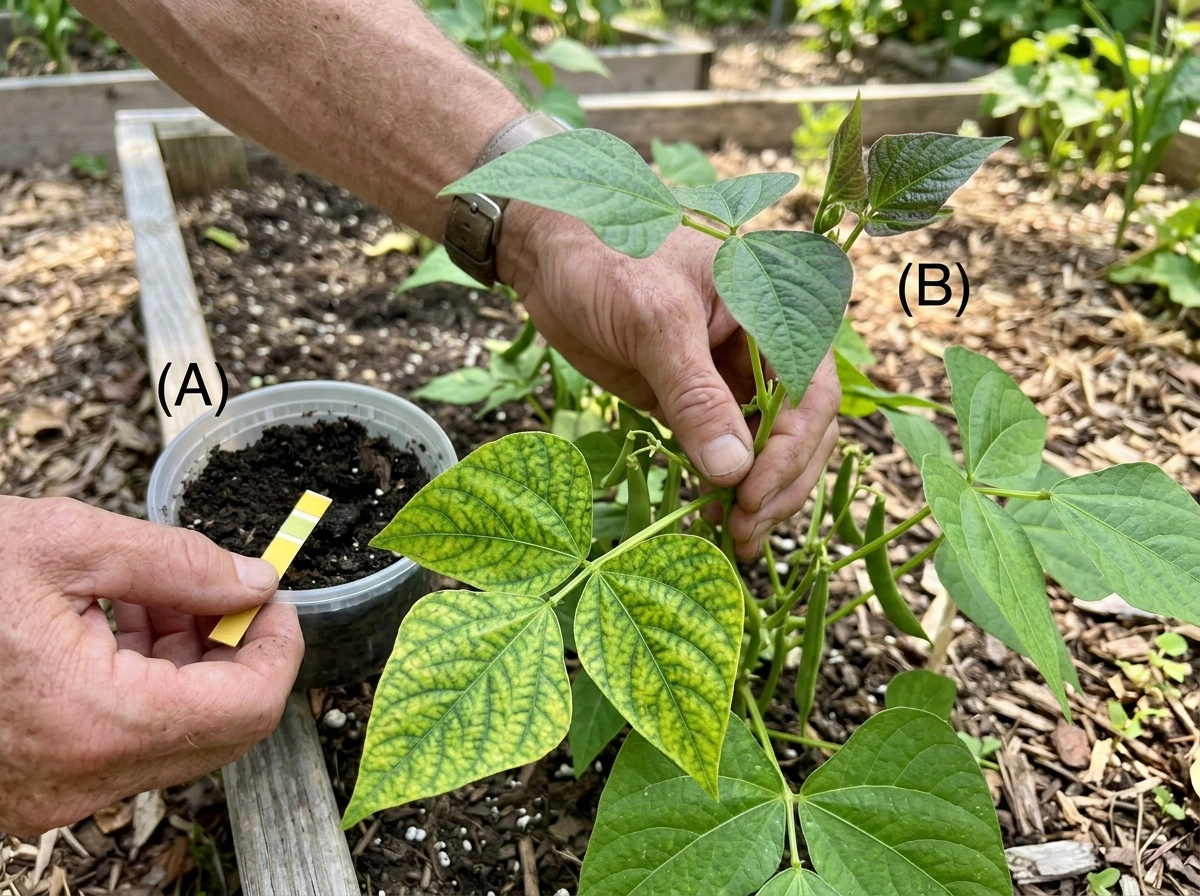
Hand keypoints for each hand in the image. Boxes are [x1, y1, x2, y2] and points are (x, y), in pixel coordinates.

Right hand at [0, 497, 303, 835]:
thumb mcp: (63, 542)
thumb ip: (178, 563)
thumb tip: (253, 582)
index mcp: (95, 720)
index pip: (248, 708)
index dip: (278, 646)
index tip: (272, 599)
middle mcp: (79, 779)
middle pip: (218, 729)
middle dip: (231, 653)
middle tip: (216, 591)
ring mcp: (52, 796)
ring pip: (173, 736)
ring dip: (184, 665)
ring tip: (149, 597)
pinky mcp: (31, 790)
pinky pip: (123, 743)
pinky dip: (141, 685)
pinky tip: (113, 625)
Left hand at [499, 208, 840, 559]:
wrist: (550, 253)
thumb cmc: (607, 257)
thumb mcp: (654, 320)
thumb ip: (694, 395)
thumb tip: (733, 473)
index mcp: (779, 309)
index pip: (810, 393)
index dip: (791, 451)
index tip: (752, 495)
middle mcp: (767, 347)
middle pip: (800, 430)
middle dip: (779, 484)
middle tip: (745, 533)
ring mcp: (731, 378)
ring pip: (766, 448)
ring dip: (757, 495)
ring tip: (735, 539)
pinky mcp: (694, 401)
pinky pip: (723, 450)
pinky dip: (722, 485)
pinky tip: (708, 516)